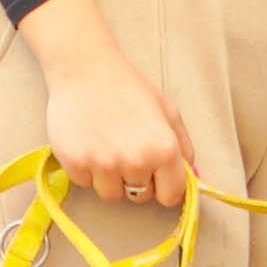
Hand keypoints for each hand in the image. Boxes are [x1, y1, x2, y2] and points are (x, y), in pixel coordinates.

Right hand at [14, 0, 191, 211]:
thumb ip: (183, 148)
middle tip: (126, 148)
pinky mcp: (75, 164)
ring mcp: (104, 164)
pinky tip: (88, 142)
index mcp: (164, 150)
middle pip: (140, 197)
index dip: (164, 187)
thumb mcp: (167, 111)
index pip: (171, 197)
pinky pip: (85, 184)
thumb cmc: (128, 88)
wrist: (85, 69)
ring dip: (110, 178)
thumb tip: (190, 179)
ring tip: (106, 145)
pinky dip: (86, 169)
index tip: (155, 177)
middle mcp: (136, 161)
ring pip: (112, 195)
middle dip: (136, 179)